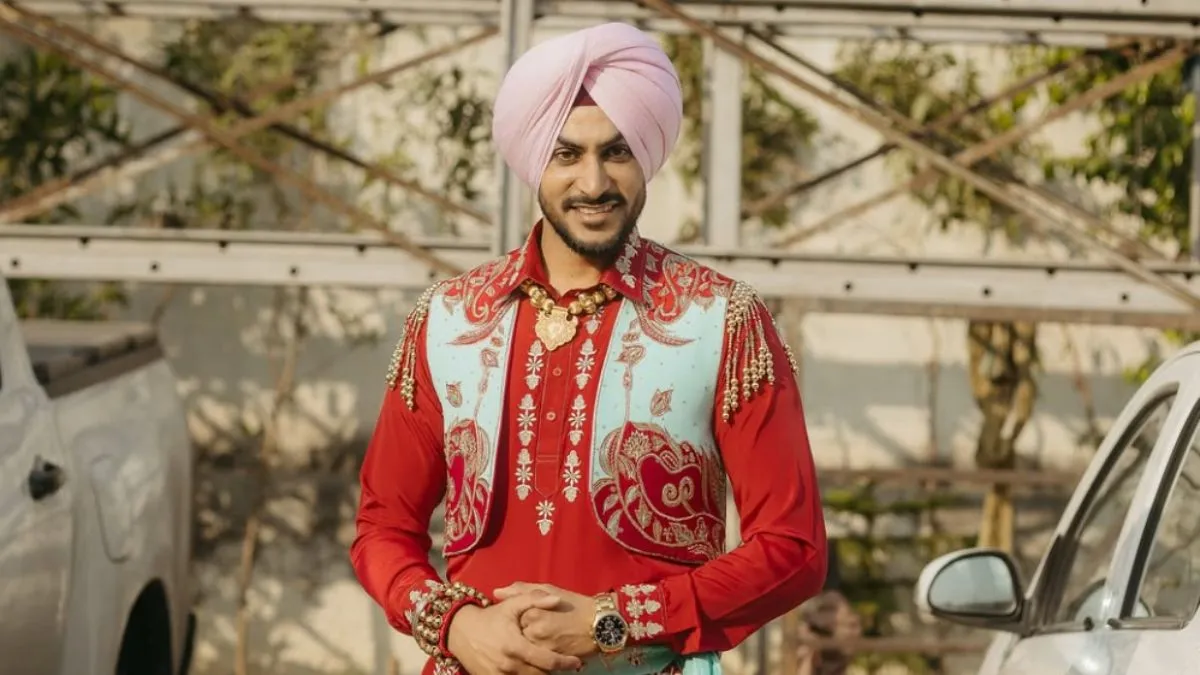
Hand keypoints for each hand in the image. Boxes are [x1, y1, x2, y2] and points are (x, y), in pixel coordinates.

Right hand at [447, 594, 582, 674]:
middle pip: (541, 674)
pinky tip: (532, 668)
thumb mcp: (511, 605)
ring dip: (541, 674)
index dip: (565, 663)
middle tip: (564, 663)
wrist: (460, 631)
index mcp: (516, 646)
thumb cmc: (490, 617)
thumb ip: (534, 599)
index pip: (548, 662)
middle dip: (554, 670)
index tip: (575, 662)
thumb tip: (556, 600)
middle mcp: (509, 665)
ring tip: (548, 665)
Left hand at [494, 582, 598, 659]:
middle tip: (538, 630)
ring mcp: (543, 647)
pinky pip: (537, 662)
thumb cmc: (575, 604)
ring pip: (526, 651)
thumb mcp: (548, 589)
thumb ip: (521, 590)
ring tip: (541, 641)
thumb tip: (497, 592)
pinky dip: (538, 659)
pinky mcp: (552, 659)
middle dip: (523, 636)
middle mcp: (534, 630)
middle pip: (517, 637)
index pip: (511, 620)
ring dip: (529, 649)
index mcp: (531, 611)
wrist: (600, 623)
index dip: (517, 621)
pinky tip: (546, 651)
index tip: (527, 620)